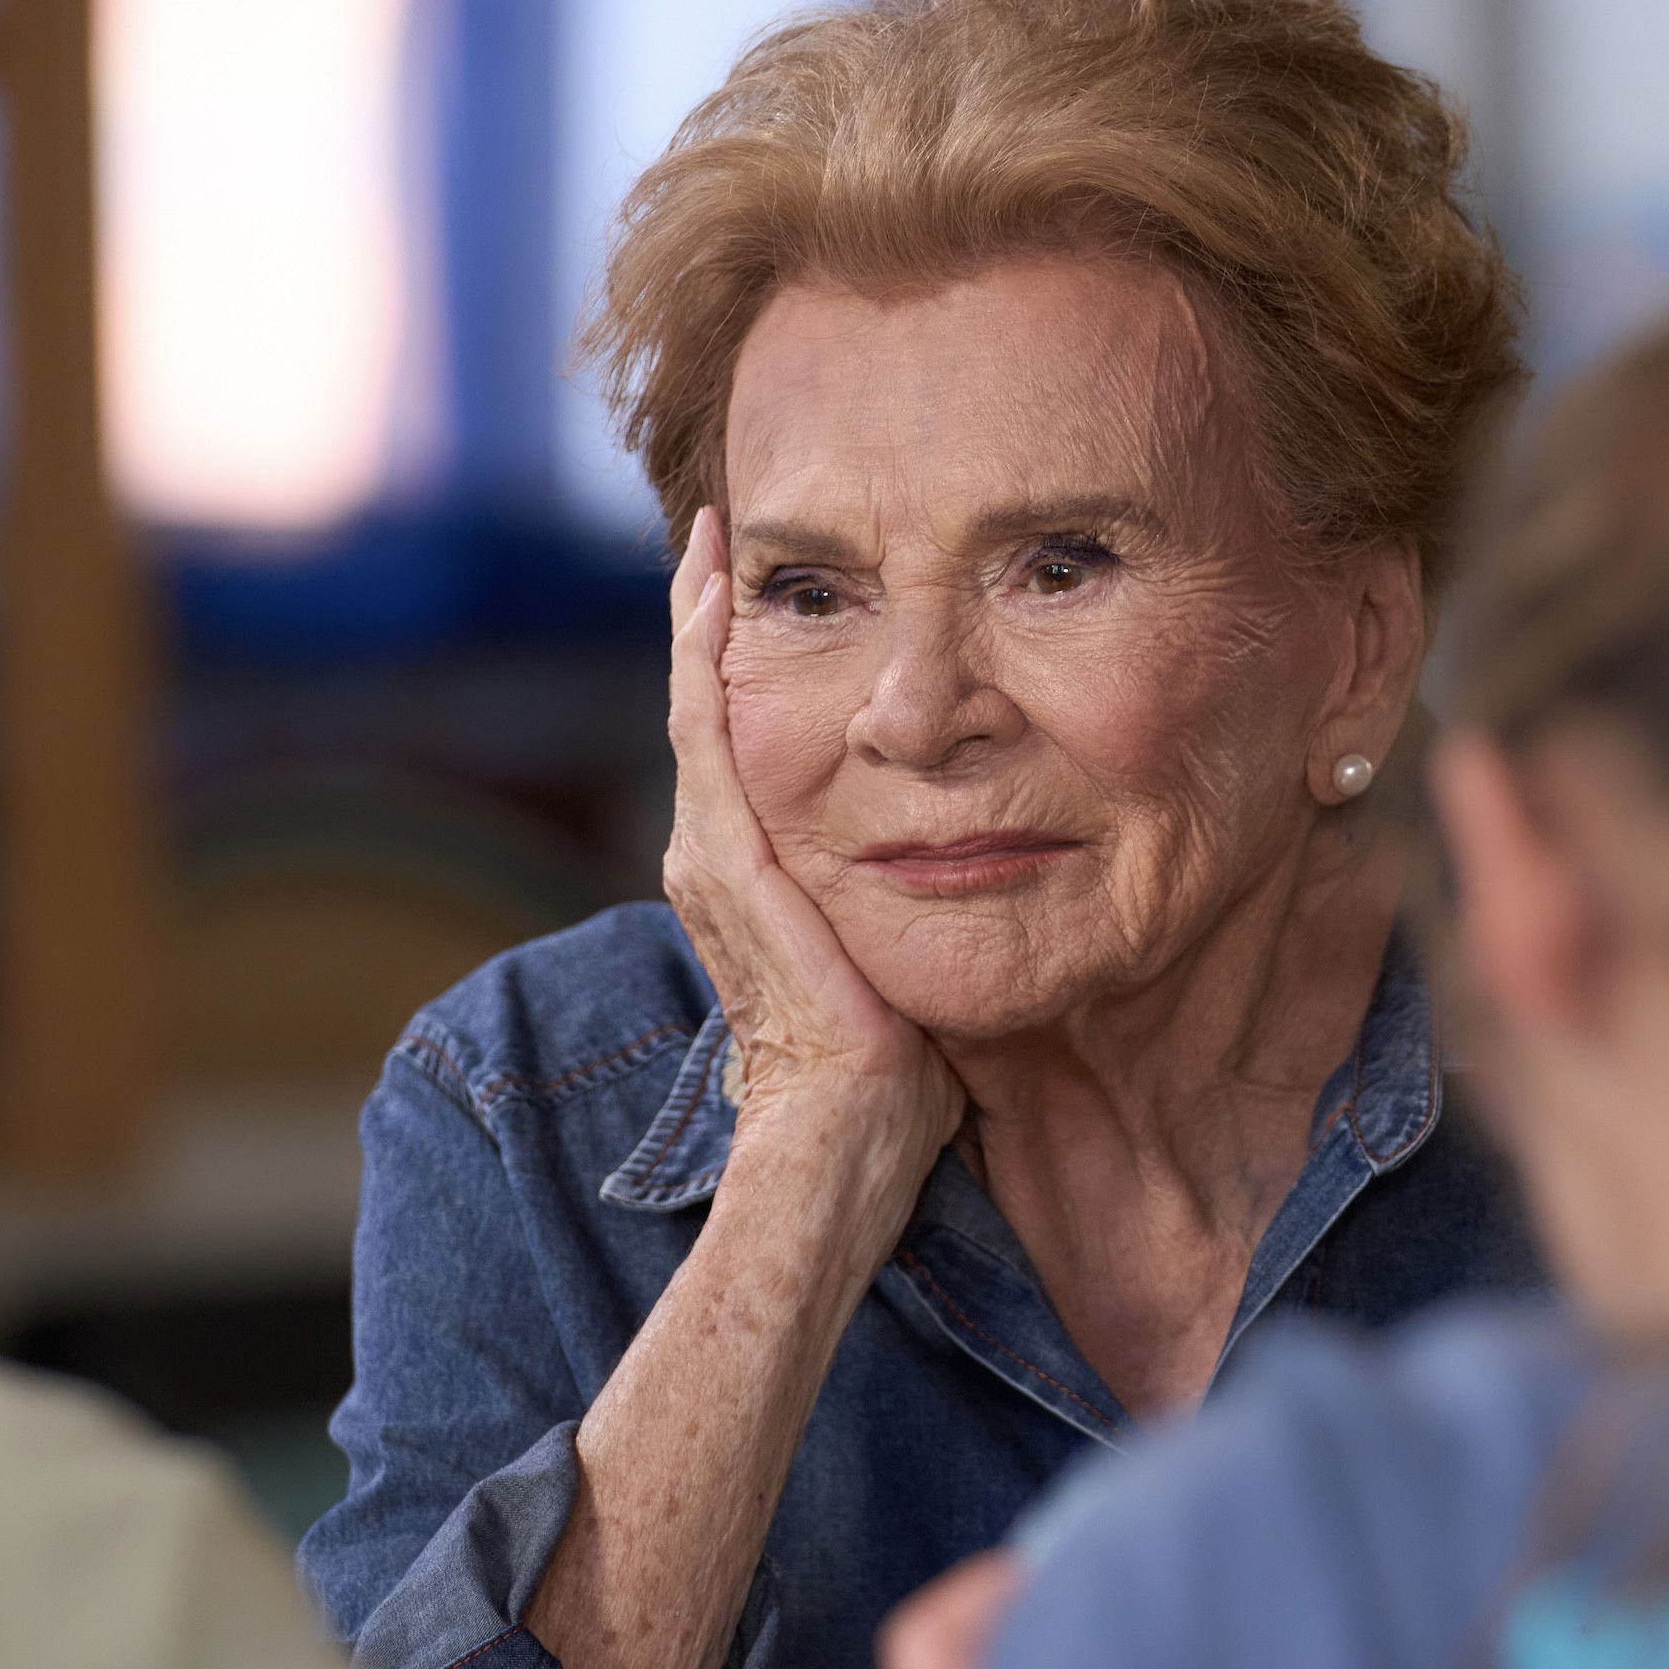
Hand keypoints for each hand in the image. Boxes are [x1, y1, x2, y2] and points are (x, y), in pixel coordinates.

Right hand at [663, 507, 961, 1174]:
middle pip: (704, 709)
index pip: (739, 746)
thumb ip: (904, 894)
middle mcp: (711, 857)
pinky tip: (718, 600)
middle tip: (722, 535)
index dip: (742, 667)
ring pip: (696, 707)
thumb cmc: (887, 1071)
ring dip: (701, 621)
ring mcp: (710, 856)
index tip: (760, 593)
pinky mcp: (728, 860)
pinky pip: (706, 733)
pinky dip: (705, 661)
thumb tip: (972, 854)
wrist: (842, 1132)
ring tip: (715, 543)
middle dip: (709, 620)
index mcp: (747, 877)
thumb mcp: (895, 948)